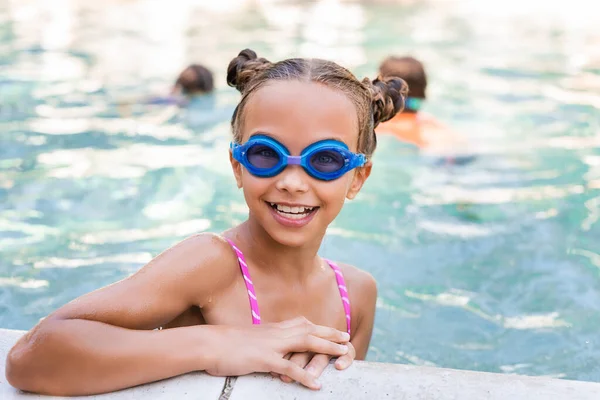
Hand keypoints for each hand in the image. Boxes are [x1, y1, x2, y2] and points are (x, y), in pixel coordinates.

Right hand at [204, 317, 349, 389]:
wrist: (209, 343)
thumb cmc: (225, 343)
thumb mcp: (250, 338)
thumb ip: (264, 340)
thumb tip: (271, 346)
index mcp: (272, 328)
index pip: (302, 324)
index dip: (319, 327)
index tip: (334, 330)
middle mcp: (276, 333)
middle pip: (309, 330)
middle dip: (330, 334)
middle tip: (347, 338)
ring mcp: (272, 345)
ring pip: (305, 343)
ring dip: (326, 348)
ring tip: (343, 355)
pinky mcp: (265, 360)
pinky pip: (289, 368)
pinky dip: (304, 376)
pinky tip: (316, 384)